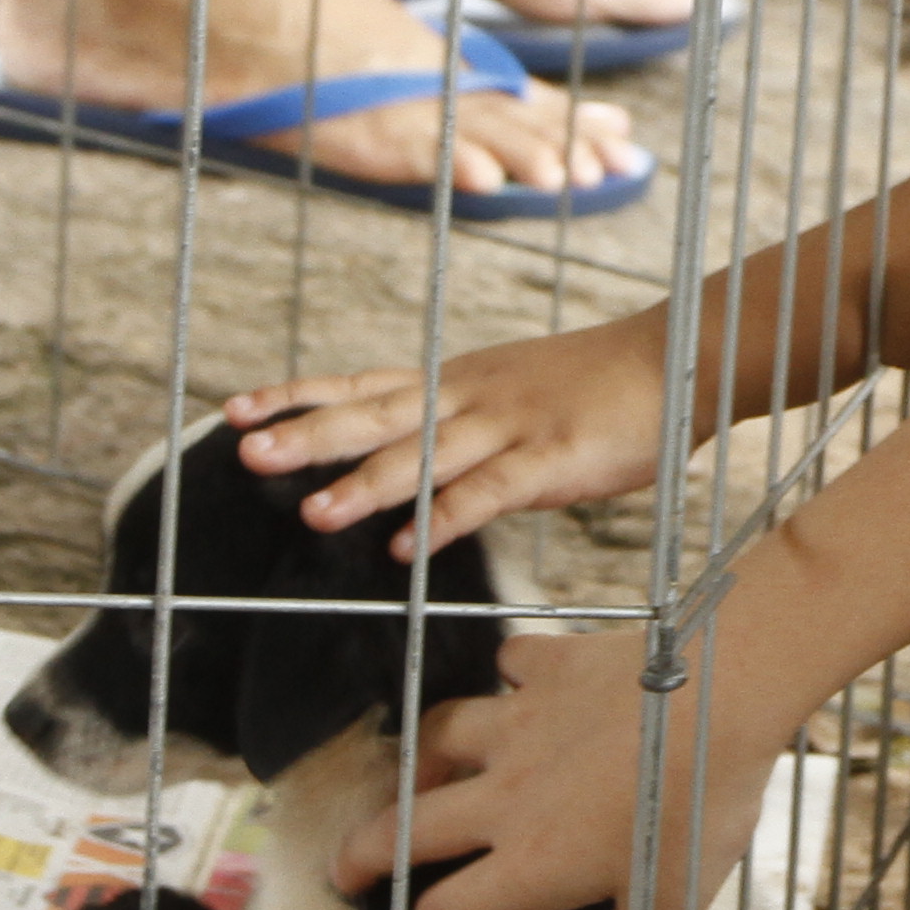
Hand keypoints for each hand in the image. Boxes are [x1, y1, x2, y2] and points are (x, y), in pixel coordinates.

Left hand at [224, 312, 676, 554]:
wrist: (674, 360)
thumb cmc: (598, 386)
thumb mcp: (513, 394)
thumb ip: (461, 427)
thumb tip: (412, 462)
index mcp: (455, 381)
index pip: (361, 386)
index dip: (297, 398)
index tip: (234, 410)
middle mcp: (468, 398)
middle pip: (375, 416)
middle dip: (308, 437)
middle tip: (246, 454)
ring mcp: (507, 427)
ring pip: (423, 456)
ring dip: (366, 486)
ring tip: (313, 512)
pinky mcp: (548, 460)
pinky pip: (486, 494)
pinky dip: (442, 520)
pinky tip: (405, 549)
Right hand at [326, 626, 787, 909]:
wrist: (727, 693)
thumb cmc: (702, 806)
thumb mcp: (667, 905)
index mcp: (531, 862)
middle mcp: (506, 793)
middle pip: (405, 828)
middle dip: (362, 857)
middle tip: (346, 872)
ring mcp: (521, 723)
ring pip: (437, 739)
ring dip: (416, 764)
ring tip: (413, 779)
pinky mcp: (550, 667)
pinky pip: (506, 666)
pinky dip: (501, 677)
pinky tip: (511, 685)